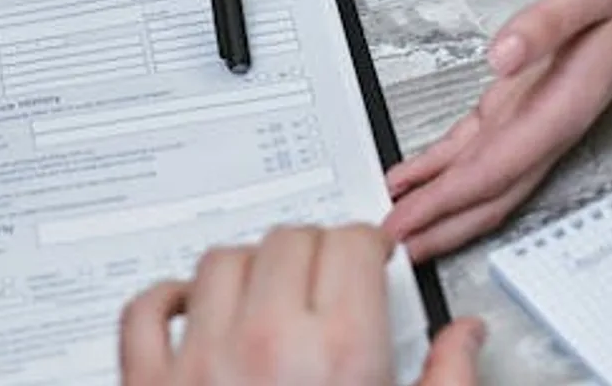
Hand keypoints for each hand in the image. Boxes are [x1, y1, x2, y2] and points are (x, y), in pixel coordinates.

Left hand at [119, 224, 483, 385]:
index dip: (367, 244)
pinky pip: (145, 311)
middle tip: (328, 273)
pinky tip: (191, 307)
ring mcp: (199, 363)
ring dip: (248, 264)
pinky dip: (165, 297)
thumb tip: (465, 336)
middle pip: (287, 241)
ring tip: (268, 288)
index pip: (349, 245)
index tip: (370, 256)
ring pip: (219, 261)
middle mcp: (265, 343)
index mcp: (340, 354)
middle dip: (315, 248)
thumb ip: (446, 381)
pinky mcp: (147, 385)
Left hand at [385, 0, 611, 261]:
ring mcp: (535, 115)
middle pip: (490, 191)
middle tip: (393, 243)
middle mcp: (550, 121)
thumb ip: (545, 23)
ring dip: (440, 203)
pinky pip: (478, 145)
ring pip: (483, 177)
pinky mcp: (523, 100)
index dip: (448, 199)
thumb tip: (503, 55)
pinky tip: (416, 175)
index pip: (497, 167)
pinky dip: (443, 164)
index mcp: (565, 105)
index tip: (411, 219)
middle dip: (440, 222)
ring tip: (398, 221)